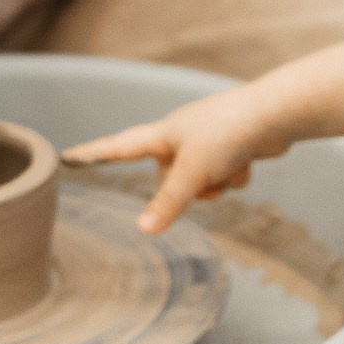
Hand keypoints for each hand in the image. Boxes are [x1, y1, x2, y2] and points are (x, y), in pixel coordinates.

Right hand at [62, 84, 292, 232]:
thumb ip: (167, 202)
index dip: (93, 155)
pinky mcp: (229, 147)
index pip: (117, 148)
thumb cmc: (228, 133)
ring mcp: (206, 141)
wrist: (275, 114)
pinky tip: (247, 161)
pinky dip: (235, 175)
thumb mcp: (193, 173)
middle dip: (190, 187)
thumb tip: (143, 229)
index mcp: (162, 134)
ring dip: (216, 184)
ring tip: (230, 164)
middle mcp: (180, 136)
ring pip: (200, 183)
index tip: (68, 157)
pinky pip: (223, 177)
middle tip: (207, 172)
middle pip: (168, 179)